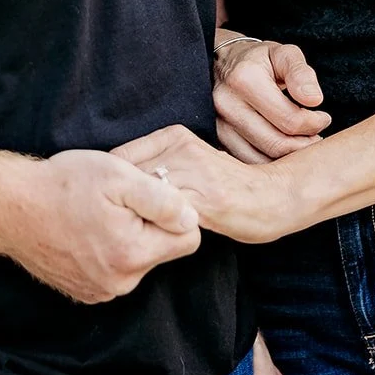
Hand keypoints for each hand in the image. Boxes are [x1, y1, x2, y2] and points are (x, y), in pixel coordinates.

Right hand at [0, 149, 200, 303]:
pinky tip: (86, 232)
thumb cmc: (64, 186)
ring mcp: (101, 291)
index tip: (149, 196)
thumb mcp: (120, 176)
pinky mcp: (85, 293)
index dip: (174, 212)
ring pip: (138, 261)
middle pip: (162, 251)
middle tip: (118, 203)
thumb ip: (163, 199)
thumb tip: (192, 217)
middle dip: (150, 226)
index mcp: (134, 254)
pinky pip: (115, 272)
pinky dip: (108, 252)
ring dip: (128, 238)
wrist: (11, 207)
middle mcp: (121, 282)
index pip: (189, 240)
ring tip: (98, 215)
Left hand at [113, 126, 301, 242]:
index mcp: (175, 135)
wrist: (271, 197)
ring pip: (142, 196)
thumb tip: (114, 177)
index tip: (103, 205)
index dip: (107, 186)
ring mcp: (194, 172)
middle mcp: (182, 148)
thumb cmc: (225, 185)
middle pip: (127, 177)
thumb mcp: (190, 161)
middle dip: (114, 203)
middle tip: (107, 225)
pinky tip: (149, 239)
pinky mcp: (205, 199)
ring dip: (130, 217)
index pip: (120, 158)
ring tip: (124, 234)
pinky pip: (164, 215)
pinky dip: (152, 228)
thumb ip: (159, 162)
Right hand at [214, 37, 330, 162]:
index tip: (323, 118)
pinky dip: (270, 162)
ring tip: (301, 142)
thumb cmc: (259, 59)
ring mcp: (218, 124)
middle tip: (316, 135)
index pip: (289, 119)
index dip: (314, 123)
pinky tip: (282, 147)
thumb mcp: (284, 54)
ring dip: (288, 156)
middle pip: (276, 143)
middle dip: (304, 144)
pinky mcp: (217, 138)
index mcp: (245, 79)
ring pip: (262, 159)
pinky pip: (249, 162)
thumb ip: (301, 74)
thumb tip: (314, 100)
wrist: (222, 63)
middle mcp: (227, 104)